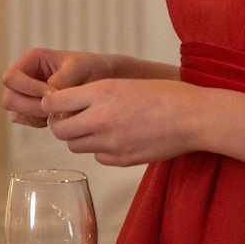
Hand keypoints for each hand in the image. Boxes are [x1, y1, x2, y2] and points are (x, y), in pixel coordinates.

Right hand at [0, 48, 116, 127]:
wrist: (102, 81)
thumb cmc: (90, 68)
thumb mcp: (79, 68)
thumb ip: (61, 80)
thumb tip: (46, 97)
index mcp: (30, 59)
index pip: (11, 78)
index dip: (29, 89)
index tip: (54, 94)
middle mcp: (23, 75)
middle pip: (9, 98)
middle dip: (31, 106)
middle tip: (55, 109)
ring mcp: (24, 92)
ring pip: (13, 111)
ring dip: (34, 116)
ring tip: (56, 113)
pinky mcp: (29, 107)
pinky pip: (22, 119)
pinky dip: (35, 122)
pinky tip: (54, 118)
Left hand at [43, 79, 203, 166]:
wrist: (193, 117)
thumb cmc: (164, 94)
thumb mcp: (124, 83)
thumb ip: (95, 95)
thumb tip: (70, 105)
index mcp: (100, 93)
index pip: (54, 102)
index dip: (51, 104)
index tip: (56, 104)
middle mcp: (101, 119)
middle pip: (59, 130)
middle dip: (61, 125)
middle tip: (72, 119)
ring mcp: (111, 143)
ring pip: (75, 146)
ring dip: (80, 138)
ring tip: (97, 128)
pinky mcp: (122, 160)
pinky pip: (98, 157)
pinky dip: (100, 150)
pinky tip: (117, 139)